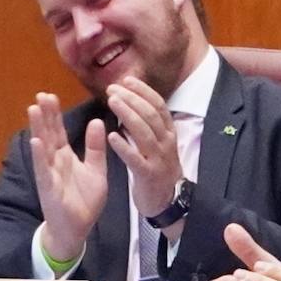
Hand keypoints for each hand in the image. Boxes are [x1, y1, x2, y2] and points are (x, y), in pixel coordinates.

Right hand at [29, 93, 107, 264]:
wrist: (78, 229)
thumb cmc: (84, 200)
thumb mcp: (96, 170)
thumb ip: (96, 147)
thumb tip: (96, 121)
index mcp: (66, 157)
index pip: (58, 131)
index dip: (54, 114)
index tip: (50, 95)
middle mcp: (55, 162)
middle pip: (49, 135)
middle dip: (45, 115)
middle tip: (41, 95)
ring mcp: (50, 174)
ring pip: (43, 148)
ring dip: (38, 129)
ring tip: (33, 109)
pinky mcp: (49, 188)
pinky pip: (44, 170)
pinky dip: (40, 157)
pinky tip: (36, 142)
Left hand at [104, 77, 182, 223]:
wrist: (167, 200)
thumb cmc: (158, 169)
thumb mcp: (159, 144)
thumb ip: (148, 126)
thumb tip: (133, 103)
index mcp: (169, 133)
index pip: (158, 105)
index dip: (143, 91)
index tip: (126, 80)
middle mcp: (166, 142)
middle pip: (150, 115)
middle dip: (132, 98)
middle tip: (112, 89)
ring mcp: (159, 158)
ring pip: (144, 132)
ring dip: (128, 114)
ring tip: (112, 102)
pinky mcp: (149, 175)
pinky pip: (136, 158)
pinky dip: (124, 146)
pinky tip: (111, 136)